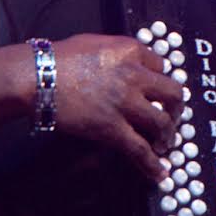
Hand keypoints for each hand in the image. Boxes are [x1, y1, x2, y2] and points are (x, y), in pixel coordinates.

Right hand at [46, 34, 183, 180]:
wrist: (38, 77)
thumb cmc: (59, 58)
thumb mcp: (95, 43)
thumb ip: (117, 53)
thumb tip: (128, 65)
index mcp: (130, 51)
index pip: (161, 65)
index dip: (160, 80)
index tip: (159, 91)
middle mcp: (134, 75)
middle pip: (173, 93)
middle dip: (176, 109)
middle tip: (172, 117)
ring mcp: (125, 103)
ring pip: (161, 123)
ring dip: (167, 136)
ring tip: (165, 143)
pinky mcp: (112, 128)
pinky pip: (140, 150)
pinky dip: (152, 164)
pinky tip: (159, 173)